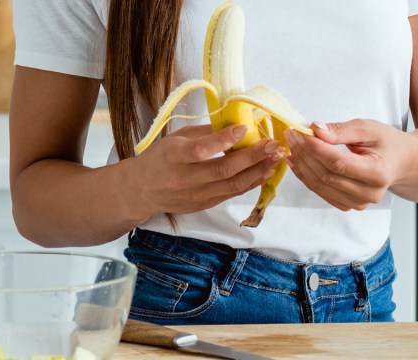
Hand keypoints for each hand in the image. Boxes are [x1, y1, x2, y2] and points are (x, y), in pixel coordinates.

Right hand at [130, 124, 284, 216]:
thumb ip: (204, 133)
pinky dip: (251, 182)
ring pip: (233, 184)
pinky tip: (265, 171)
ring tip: (276, 158)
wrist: (141, 191)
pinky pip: (232, 193)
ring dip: (258, 171)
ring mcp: (195, 195)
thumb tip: (236, 124)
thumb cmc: (160, 159)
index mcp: (174, 156)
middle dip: (253, 156)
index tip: (245, 128)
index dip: (224, 140)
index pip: (201, 150)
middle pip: (223, 169)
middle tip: (273, 144)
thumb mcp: (176, 138)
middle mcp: (185, 178)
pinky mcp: (204, 205)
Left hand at [284, 119, 410, 210]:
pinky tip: (296, 160)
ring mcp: (358, 203)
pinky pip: (320, 191)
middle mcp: (369, 193)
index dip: (315, 148)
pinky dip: (305, 176)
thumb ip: (341, 130)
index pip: (338, 162)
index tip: (298, 132)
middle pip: (326, 175)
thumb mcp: (369, 128)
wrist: (402, 163)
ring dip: (301, 165)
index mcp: (378, 173)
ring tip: (291, 145)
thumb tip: (315, 129)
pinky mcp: (348, 205)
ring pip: (320, 185)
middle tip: (291, 135)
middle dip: (304, 154)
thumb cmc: (387, 143)